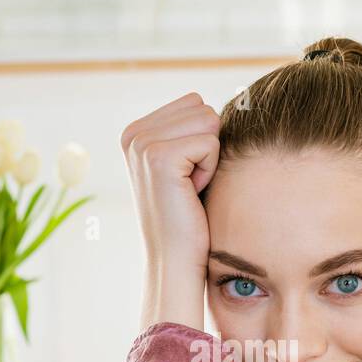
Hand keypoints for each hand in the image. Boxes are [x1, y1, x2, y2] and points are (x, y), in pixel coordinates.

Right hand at [120, 92, 220, 331]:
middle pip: (202, 108)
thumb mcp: (186, 166)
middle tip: (189, 184)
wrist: (174, 259)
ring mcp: (143, 144)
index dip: (202, 141)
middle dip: (207, 146)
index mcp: (136, 131)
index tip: (185, 176)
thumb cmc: (189, 217)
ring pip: (208, 121)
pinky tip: (191, 193)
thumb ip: (190, 130)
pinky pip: (210, 142)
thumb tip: (228, 102)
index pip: (194, 103)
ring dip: (209, 158)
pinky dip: (210, 169)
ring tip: (189, 188)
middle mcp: (134, 133)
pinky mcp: (159, 156)